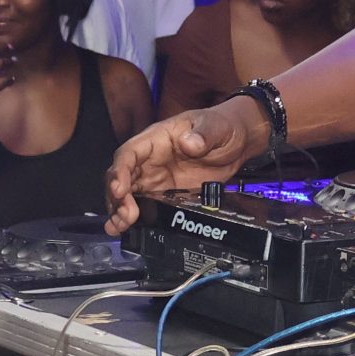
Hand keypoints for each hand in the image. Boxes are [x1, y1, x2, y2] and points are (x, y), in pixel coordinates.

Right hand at [104, 99, 263, 234]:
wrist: (237, 143)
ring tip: (120, 226)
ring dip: (120, 210)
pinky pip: (144, 206)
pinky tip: (125, 229)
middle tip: (125, 216)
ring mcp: (155, 178)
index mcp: (156, 139)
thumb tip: (189, 143)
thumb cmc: (222, 126)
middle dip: (117, 197)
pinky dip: (133, 217)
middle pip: (122, 177)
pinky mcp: (164, 194)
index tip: (119, 190)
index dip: (120, 172)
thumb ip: (203, 134)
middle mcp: (149, 159)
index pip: (129, 154)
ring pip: (127, 194)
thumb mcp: (216, 126)